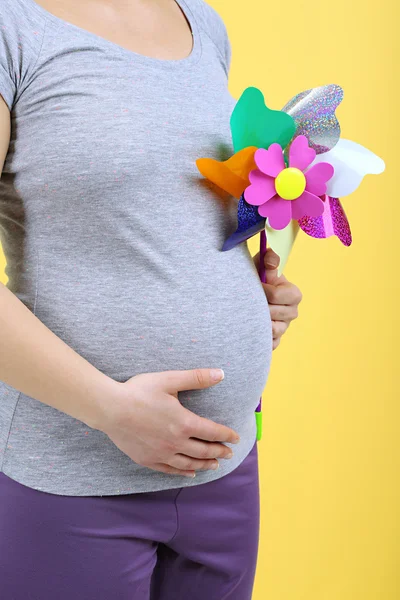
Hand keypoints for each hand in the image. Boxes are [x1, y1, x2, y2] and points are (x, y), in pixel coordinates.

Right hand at [97, 369, 239, 477]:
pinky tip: (189, 473)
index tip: (235, 438)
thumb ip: (196, 378)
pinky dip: (183, 472)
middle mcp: (175, 442)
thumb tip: (220, 374)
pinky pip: (169, 470)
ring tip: (215, 464)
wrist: (109, 408)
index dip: (226, 435)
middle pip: (203, 451)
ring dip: (204, 464)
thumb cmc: (139, 391)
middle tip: (229, 453)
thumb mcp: (169, 380)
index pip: (212, 432)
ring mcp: (161, 453)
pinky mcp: (147, 459)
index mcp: (184, 423)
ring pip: (189, 463)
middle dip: (219, 451)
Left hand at [253, 248, 302, 349]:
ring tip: (248, 312)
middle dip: (258, 306)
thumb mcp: (262, 266)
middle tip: (248, 301)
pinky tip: (250, 328)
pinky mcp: (276, 340)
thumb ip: (268, 260)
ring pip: (272, 329)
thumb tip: (269, 258)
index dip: (263, 290)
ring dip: (258, 321)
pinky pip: (270, 344)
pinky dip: (259, 338)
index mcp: (293, 294)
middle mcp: (292, 312)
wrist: (251, 295)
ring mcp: (284, 327)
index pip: (277, 295)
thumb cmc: (258, 279)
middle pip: (273, 312)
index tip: (254, 286)